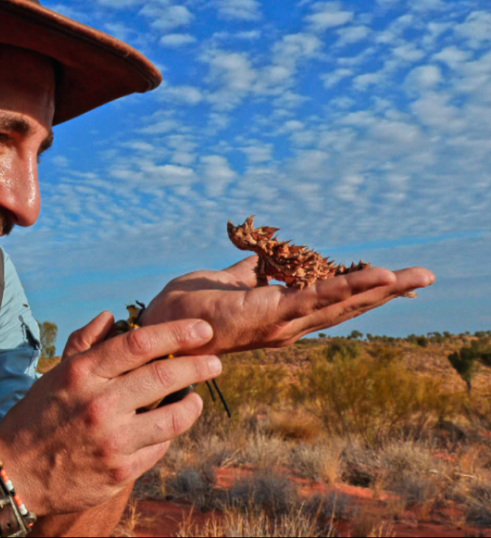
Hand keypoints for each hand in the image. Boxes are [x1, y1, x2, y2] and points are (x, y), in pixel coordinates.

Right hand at [0, 314, 221, 515]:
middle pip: (165, 376)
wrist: (15, 472)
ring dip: (192, 404)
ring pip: (174, 417)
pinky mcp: (120, 471)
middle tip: (215, 361)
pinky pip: (159, 447)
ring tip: (195, 399)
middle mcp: (100, 404)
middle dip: (198, 365)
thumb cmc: (37, 417)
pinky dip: (167, 435)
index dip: (178, 332)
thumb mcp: (56, 374)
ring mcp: (112, 440)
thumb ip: (85, 343)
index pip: (140, 343)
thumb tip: (112, 317)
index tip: (202, 329)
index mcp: (82, 373)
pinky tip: (166, 428)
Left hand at [140, 255, 435, 354]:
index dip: (365, 289)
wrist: (161, 328)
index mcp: (281, 314)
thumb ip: (250, 272)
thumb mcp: (226, 282)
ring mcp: (279, 323)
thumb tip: (265, 258)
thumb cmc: (190, 310)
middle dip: (387, 291)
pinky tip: (370, 276)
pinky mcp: (267, 315)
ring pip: (337, 303)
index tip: (398, 277)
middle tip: (426, 276)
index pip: (332, 300)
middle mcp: (287, 325)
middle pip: (347, 306)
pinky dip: (342, 288)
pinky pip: (310, 299)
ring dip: (376, 288)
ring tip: (411, 275)